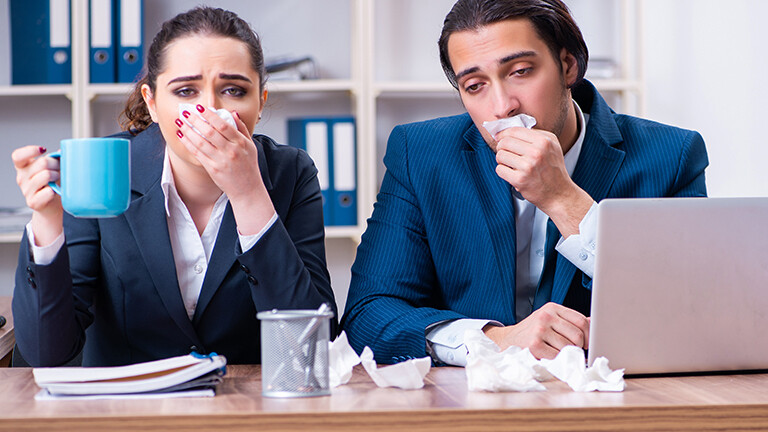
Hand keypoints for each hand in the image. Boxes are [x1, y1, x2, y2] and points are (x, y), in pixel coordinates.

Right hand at [11, 145, 63, 244]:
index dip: (30, 151)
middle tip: (61, 169)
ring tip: (58, 180)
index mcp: (23, 167)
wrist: (51, 205)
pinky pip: (48, 192)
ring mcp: (26, 190)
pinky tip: (55, 190)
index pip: (18, 156)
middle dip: (56, 164)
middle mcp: (21, 178)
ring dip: (57, 176)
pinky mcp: (33, 202)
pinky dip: (55, 190)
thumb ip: (55, 158)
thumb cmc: (52, 184)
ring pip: (46, 175)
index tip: (43, 149)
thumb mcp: (51, 168)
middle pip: (42, 163)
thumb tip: (65, 150)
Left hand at [176, 106, 274, 234]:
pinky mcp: (213, 169)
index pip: (223, 125)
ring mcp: (221, 160)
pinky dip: (189, 143)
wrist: (247, 189)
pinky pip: (198, 153)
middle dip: (196, 120)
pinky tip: (183, 136)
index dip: (210, 115)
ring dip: (189, 131)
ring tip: (181, 122)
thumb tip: (233, 113)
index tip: (201, 108)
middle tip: (187, 112)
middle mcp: (231, 151)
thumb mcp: (250, 146)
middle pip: (210, 132)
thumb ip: (242, 129)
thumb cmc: (249, 167)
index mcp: (241, 143)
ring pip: (201, 142)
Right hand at [482, 302, 588, 358]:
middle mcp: (545, 316)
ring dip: (566, 354)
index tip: (587, 343)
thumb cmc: (533, 332)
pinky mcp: (534, 345)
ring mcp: (539, 330)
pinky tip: (548, 356)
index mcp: (552, 308)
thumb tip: (594, 323)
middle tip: (570, 350)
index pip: (581, 321)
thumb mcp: (550, 320)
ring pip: (568, 348)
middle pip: (578, 335)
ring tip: (555, 352)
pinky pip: (557, 356)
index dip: (589, 335)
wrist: (508, 341)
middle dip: (578, 347)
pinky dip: (556, 360)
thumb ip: (571, 321)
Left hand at [494, 127, 592, 236]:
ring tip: (511, 164)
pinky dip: (503, 171)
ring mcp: (528, 167)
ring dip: (502, 160)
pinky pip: (500, 169)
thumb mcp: (552, 145)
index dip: (503, 133)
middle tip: (506, 152)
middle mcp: (536, 152)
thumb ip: (534, 135)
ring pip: (500, 155)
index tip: (499, 137)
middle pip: (504, 142)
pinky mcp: (520, 180)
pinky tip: (512, 173)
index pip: (514, 130)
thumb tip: (509, 130)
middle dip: (501, 147)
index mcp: (544, 141)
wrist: (559, 193)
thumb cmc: (553, 169)